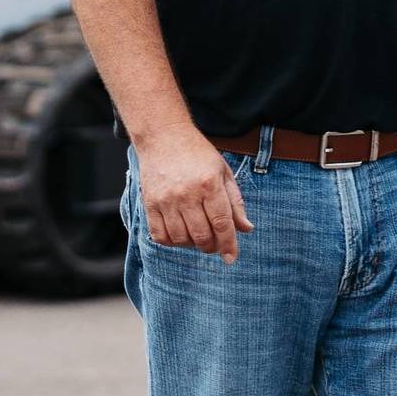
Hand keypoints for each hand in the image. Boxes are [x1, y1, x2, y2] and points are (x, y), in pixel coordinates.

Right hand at [136, 130, 251, 262]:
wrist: (163, 136)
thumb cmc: (197, 153)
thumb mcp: (223, 172)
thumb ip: (235, 202)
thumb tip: (246, 229)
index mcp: (209, 184)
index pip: (222, 224)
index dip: (229, 245)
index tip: (231, 258)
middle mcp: (187, 194)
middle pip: (202, 235)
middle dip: (212, 246)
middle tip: (214, 243)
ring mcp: (166, 200)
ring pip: (181, 239)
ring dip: (192, 244)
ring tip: (196, 236)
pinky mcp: (150, 203)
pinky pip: (160, 235)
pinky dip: (171, 242)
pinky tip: (178, 234)